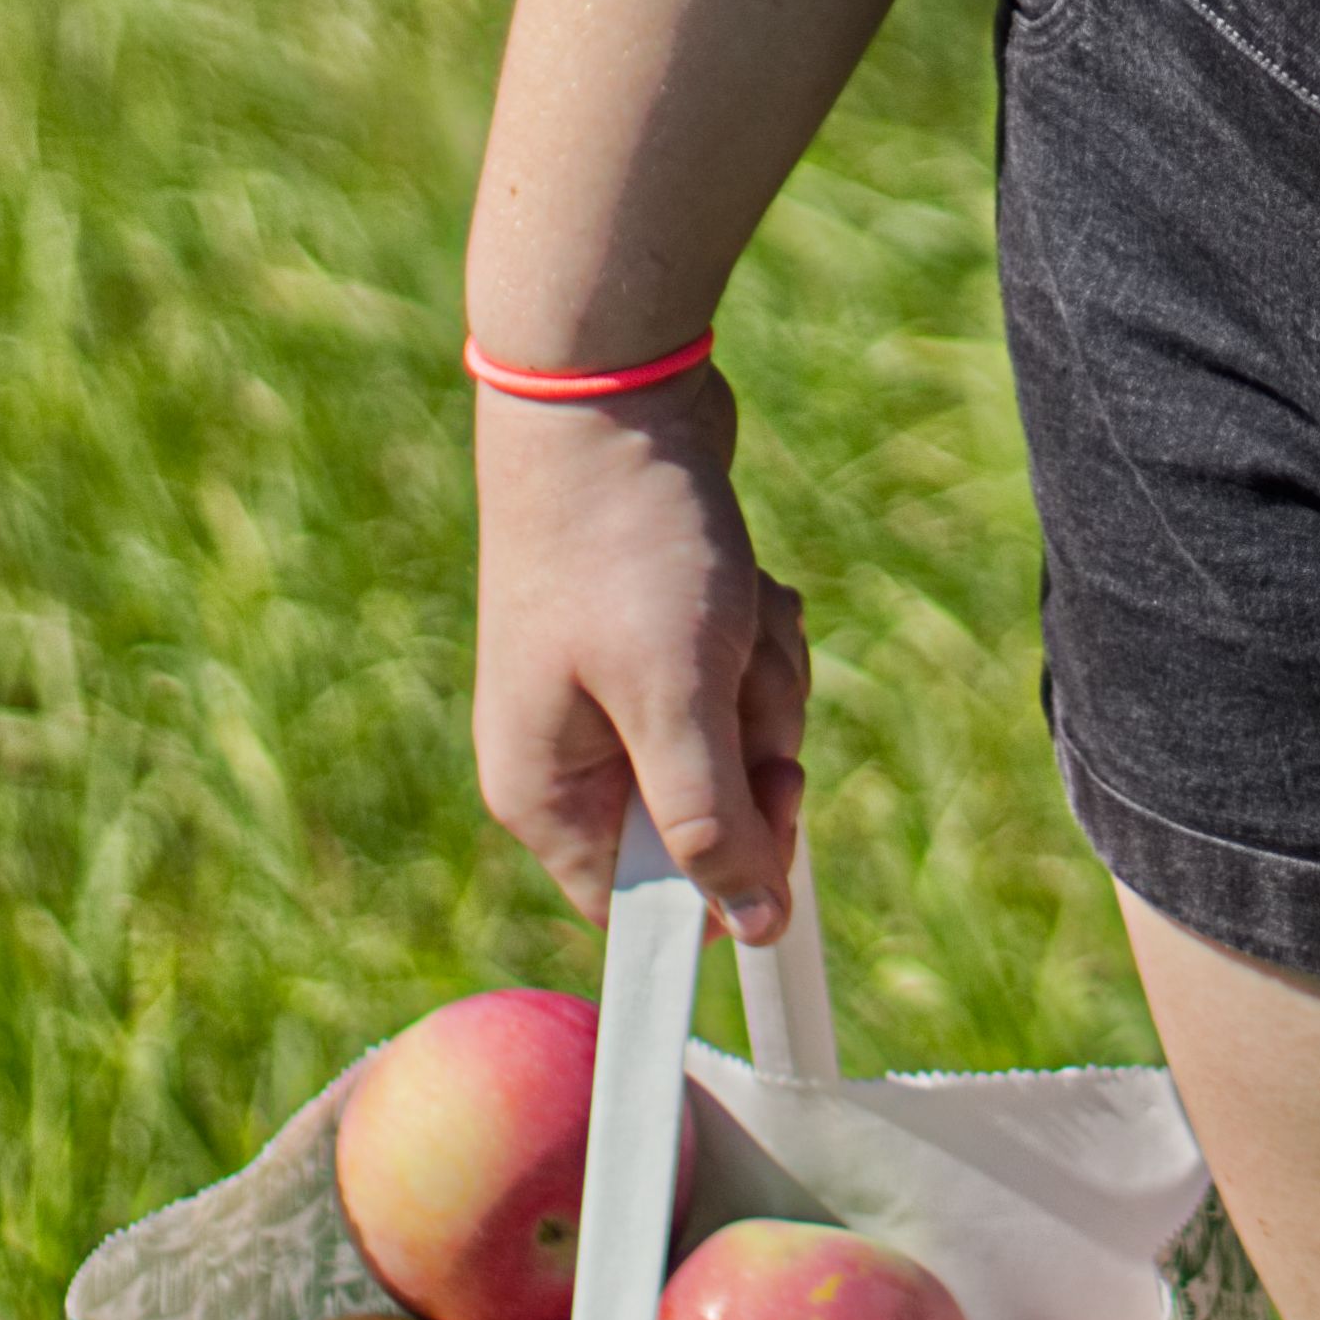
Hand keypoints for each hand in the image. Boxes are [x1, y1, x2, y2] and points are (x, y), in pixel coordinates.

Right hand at [473, 363, 808, 942]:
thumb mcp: (674, 696)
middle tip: (739, 666)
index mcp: (547, 795)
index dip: (726, 870)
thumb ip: (710, 824)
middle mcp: (573, 752)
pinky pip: (739, 668)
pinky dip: (758, 627)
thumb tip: (753, 928)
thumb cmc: (628, 547)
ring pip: (738, 732)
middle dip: (754, 737)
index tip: (773, 795)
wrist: (611, 391)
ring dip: (762, 671)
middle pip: (710, 813)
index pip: (647, 903)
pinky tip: (746, 576)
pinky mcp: (661, 631)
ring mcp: (615, 687)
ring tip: (736, 602)